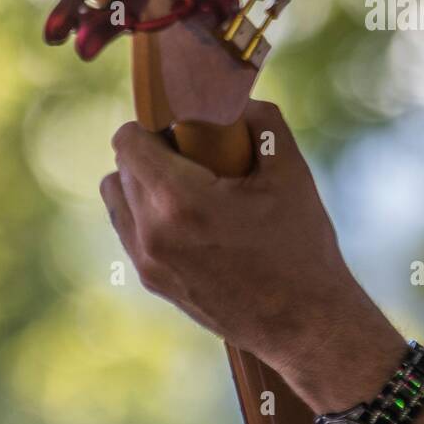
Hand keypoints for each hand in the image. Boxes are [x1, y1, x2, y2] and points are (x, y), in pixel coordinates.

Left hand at [99, 99, 396, 391]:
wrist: (306, 323)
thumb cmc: (301, 247)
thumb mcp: (290, 173)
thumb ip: (262, 122)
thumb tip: (237, 100)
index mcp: (179, 201)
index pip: (127, 141)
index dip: (153, 124)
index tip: (184, 126)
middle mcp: (152, 234)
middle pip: (122, 168)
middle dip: (154, 152)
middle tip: (198, 154)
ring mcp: (149, 263)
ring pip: (118, 200)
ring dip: (144, 183)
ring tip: (191, 187)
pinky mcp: (154, 283)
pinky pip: (130, 231)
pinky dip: (150, 214)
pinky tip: (193, 218)